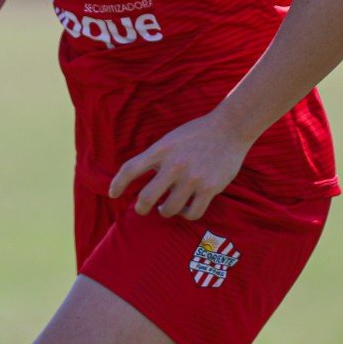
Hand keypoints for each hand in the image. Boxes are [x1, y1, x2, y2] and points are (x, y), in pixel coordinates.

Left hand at [109, 113, 254, 219]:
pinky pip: (193, 213)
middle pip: (146, 197)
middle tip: (142, 209)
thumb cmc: (196, 134)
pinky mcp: (210, 188)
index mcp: (160, 150)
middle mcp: (174, 165)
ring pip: (169, 209)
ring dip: (165, 211)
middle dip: (141, 208)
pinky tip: (186, 209)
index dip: (117, 184)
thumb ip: (155, 157)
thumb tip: (143, 180)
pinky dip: (186, 214)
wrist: (230, 128)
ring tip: (167, 208)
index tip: (112, 194)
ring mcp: (192, 178)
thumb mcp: (169, 140)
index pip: (130, 169)